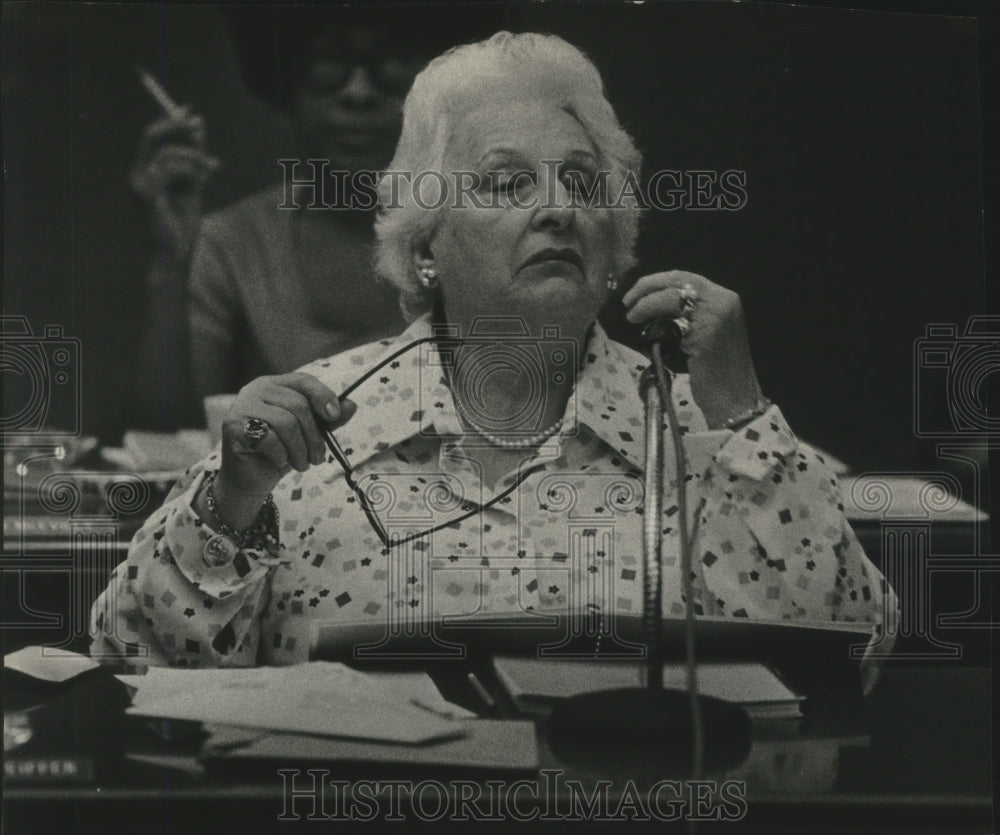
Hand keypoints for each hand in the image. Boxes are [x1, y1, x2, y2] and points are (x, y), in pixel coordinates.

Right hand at [130, 111, 218, 262]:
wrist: (176, 256)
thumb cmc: (182, 228)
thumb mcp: (193, 189)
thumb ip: (194, 162)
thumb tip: (199, 131)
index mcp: (144, 174)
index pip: (153, 139)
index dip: (171, 121)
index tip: (191, 112)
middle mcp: (136, 176)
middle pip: (152, 135)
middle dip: (178, 124)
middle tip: (200, 122)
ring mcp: (138, 185)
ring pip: (167, 151)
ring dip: (194, 155)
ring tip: (212, 167)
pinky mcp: (147, 193)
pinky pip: (171, 168)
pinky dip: (191, 169)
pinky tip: (204, 178)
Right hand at [215, 374, 356, 528]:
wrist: (250, 479)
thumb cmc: (280, 451)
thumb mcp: (309, 434)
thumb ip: (328, 419)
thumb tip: (351, 405)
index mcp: (274, 384)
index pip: (303, 380)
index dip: (323, 396)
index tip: (335, 416)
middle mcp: (255, 389)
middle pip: (297, 405)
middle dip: (314, 436)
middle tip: (318, 458)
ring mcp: (242, 406)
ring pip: (286, 422)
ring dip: (300, 449)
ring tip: (302, 464)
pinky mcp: (233, 426)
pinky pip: (269, 439)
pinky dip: (281, 455)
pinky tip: (279, 462)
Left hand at [622, 270, 763, 428]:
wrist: (736, 398)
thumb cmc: (718, 370)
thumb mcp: (708, 331)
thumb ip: (690, 314)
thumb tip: (655, 304)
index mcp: (725, 298)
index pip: (686, 278)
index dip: (657, 281)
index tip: (637, 291)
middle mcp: (723, 302)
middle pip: (677, 282)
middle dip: (646, 287)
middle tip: (627, 302)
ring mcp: (716, 317)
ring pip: (671, 298)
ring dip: (646, 305)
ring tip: (632, 317)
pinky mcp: (706, 335)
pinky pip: (673, 324)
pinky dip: (657, 327)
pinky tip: (651, 337)